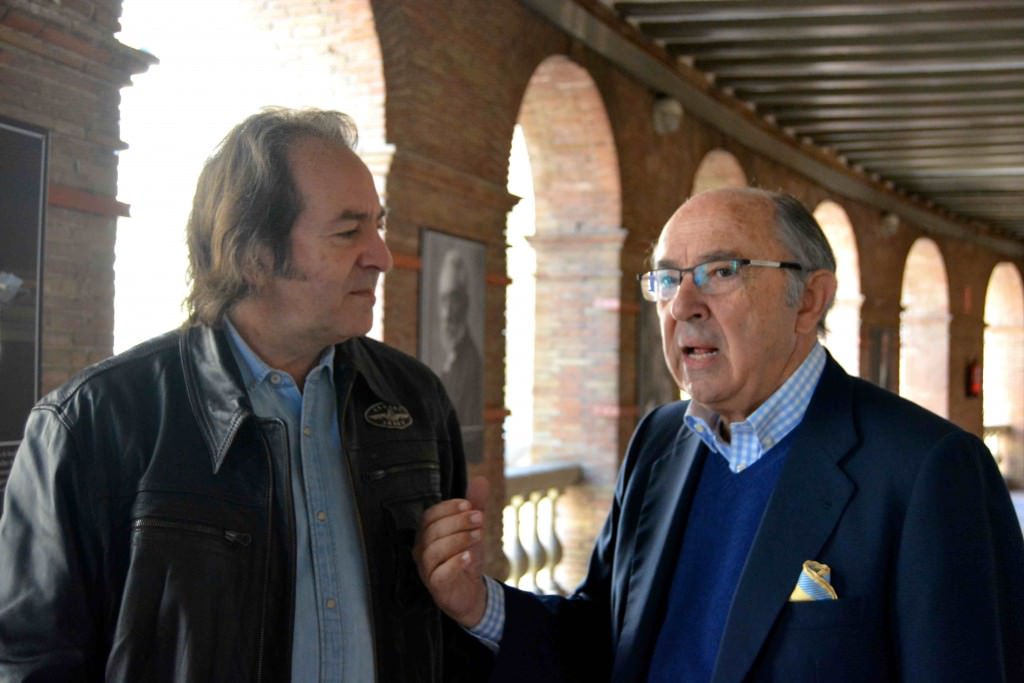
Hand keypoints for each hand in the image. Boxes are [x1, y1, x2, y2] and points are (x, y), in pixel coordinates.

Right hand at [414, 475, 489, 627]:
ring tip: (478, 535)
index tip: (468, 504)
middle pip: (432, 531)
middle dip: (457, 522)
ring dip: (458, 540)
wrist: (470, 592)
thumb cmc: (465, 557)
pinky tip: (469, 556)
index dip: (447, 508)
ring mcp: (427, 569)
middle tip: (480, 518)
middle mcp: (422, 550)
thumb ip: (476, 506)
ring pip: (434, 551)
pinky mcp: (436, 586)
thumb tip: (480, 480)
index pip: (429, 516)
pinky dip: (455, 563)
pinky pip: (440, 573)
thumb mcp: (473, 528)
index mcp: (427, 533)